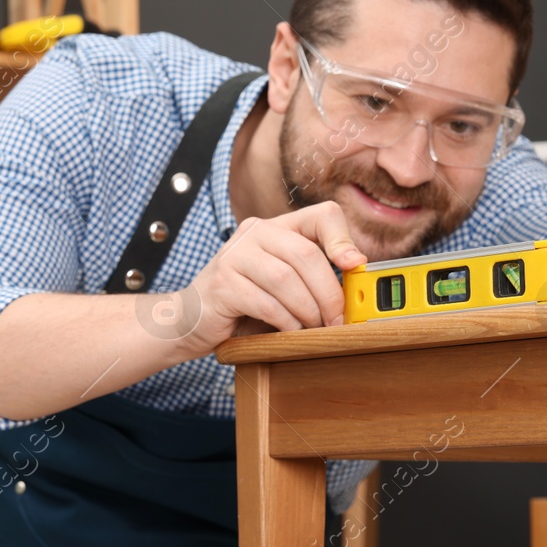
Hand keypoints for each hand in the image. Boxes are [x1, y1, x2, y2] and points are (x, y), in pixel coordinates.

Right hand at [177, 201, 365, 354]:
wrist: (190, 320)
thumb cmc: (244, 303)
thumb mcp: (284, 283)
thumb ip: (312, 275)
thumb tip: (356, 276)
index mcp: (276, 227)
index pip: (321, 215)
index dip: (343, 239)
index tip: (355, 266)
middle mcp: (254, 232)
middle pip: (306, 254)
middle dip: (329, 293)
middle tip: (337, 319)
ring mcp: (234, 255)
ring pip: (286, 279)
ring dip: (307, 311)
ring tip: (313, 328)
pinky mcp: (222, 283)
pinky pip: (266, 303)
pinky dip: (285, 322)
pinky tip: (289, 331)